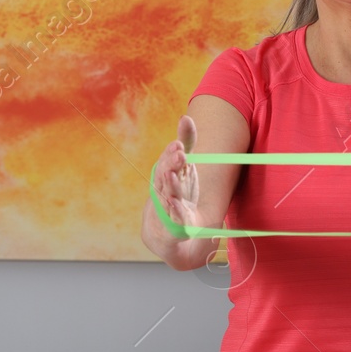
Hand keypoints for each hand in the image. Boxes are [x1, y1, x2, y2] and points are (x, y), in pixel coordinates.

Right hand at [143, 115, 221, 268]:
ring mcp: (167, 211)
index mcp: (168, 177)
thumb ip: (186, 143)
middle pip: (165, 176)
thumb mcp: (184, 169)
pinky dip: (175, 213)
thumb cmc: (176, 196)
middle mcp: (164, 192)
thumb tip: (186, 116)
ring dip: (171, 186)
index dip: (172, 153)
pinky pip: (175, 221)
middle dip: (171, 165)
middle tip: (179, 154)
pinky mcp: (173, 229)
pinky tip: (176, 205)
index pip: (168, 162)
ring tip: (173, 175)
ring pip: (168, 196)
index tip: (178, 144)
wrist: (167, 235)